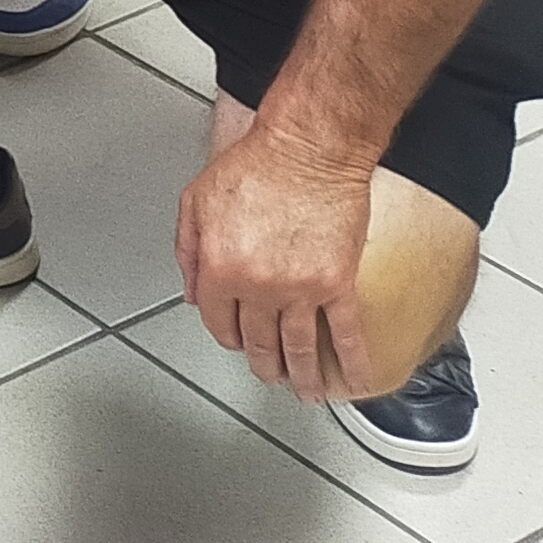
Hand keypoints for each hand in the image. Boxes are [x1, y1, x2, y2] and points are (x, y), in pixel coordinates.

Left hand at [177, 119, 378, 399]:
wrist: (309, 150)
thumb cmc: (255, 165)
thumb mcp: (196, 200)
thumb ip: (187, 250)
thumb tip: (191, 292)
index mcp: (219, 268)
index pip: (216, 319)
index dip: (223, 331)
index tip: (232, 335)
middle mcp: (258, 287)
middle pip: (257, 341)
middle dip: (261, 363)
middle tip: (267, 372)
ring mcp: (301, 290)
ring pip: (299, 348)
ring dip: (301, 376)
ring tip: (304, 391)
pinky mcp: (338, 285)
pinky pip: (347, 334)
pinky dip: (353, 363)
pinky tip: (355, 383)